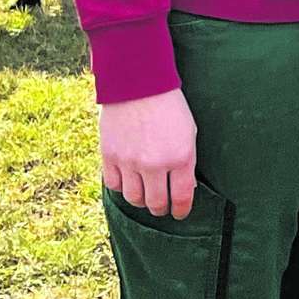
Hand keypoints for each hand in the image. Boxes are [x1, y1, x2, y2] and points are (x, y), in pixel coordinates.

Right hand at [100, 87, 198, 218]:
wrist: (137, 84)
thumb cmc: (169, 107)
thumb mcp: (188, 132)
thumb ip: (186, 162)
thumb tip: (184, 189)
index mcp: (180, 157)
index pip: (181, 198)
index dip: (181, 210)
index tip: (180, 213)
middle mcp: (154, 164)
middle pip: (156, 203)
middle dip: (161, 208)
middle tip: (162, 206)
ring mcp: (130, 162)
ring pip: (134, 198)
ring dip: (141, 200)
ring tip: (145, 195)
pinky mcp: (109, 156)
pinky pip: (114, 185)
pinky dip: (121, 187)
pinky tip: (127, 181)